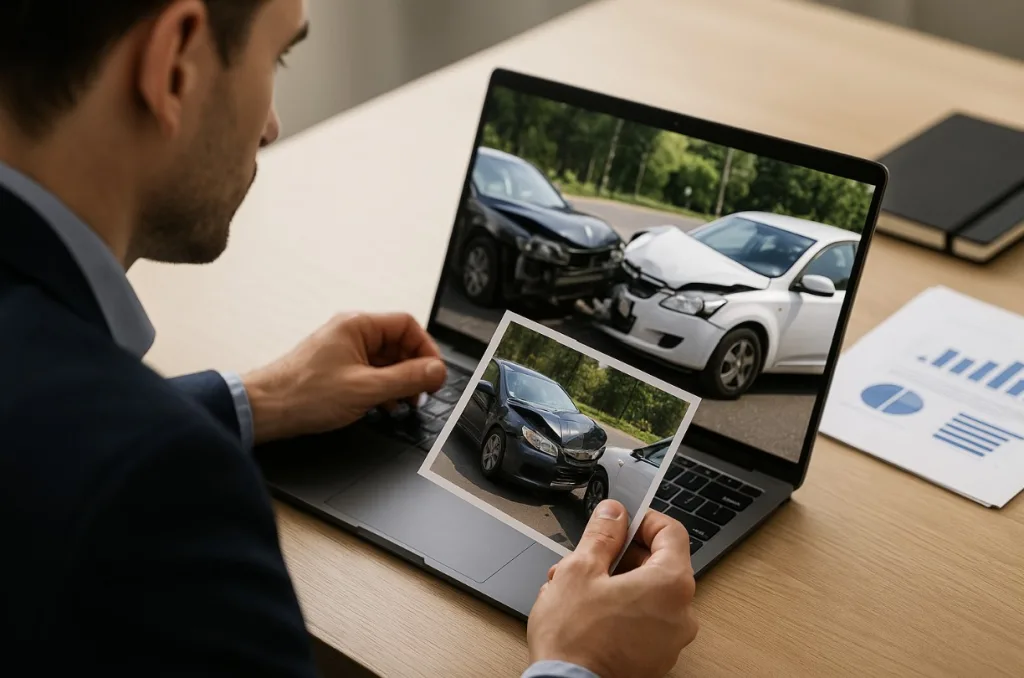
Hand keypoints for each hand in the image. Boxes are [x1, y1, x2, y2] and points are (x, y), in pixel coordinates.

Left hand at [242, 312, 446, 443]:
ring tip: (402, 404)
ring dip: (398, 382)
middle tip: (421, 393)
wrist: (266, 410)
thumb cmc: (303, 394)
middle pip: (399, 343)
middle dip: (413, 370)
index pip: (407, 325)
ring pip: (386, 360)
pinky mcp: (337, 368)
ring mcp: (343, 350)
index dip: (426, 349)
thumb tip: (436, 370)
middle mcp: (351, 332)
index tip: (433, 374)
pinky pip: (371, 372)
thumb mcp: (366, 389)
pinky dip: (382, 388)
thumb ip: (406, 379)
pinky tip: (383, 407)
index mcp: (358, 325)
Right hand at [527, 501, 697, 677]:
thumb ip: (602, 534)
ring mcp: (670, 640)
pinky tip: (587, 611)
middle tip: (588, 556)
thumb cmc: (575, 638)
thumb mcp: (580, 569)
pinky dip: (620, 609)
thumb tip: (613, 513)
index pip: (672, 532)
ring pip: (646, 593)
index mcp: (670, 584)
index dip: (643, 520)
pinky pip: (643, 620)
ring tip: (577, 587)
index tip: (620, 521)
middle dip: (620, 555)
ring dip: (615, 582)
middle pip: (658, 563)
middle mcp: (681, 613)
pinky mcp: (655, 658)